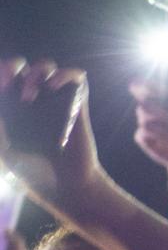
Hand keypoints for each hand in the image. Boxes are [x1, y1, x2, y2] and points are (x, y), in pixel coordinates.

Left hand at [0, 59, 108, 217]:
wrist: (66, 185)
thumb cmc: (32, 171)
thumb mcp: (4, 149)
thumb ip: (0, 128)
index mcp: (10, 108)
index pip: (2, 77)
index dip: (0, 72)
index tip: (0, 83)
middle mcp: (32, 100)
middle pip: (20, 65)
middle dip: (13, 65)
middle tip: (11, 79)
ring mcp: (55, 100)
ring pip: (46, 66)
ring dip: (38, 72)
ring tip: (34, 94)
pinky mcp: (77, 103)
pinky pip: (76, 76)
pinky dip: (65, 75)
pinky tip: (53, 87)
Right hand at [131, 76, 167, 181]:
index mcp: (160, 97)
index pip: (140, 84)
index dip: (144, 84)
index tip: (163, 89)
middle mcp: (150, 109)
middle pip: (142, 102)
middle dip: (157, 108)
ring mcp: (146, 124)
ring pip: (143, 118)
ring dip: (161, 123)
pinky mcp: (145, 139)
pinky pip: (142, 133)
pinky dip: (159, 134)